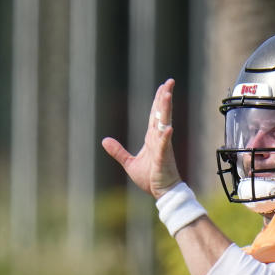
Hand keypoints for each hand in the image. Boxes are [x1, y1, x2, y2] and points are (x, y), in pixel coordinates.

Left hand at [101, 78, 181, 198]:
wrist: (162, 193)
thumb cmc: (151, 178)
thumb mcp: (129, 164)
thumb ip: (118, 151)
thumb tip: (104, 141)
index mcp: (152, 139)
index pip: (155, 115)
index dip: (158, 101)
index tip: (163, 88)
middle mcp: (159, 139)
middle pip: (162, 114)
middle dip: (165, 97)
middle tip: (170, 82)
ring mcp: (163, 147)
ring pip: (164, 124)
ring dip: (166, 109)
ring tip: (168, 94)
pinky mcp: (164, 158)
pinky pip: (164, 145)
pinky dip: (165, 137)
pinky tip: (168, 128)